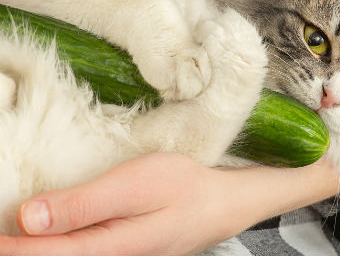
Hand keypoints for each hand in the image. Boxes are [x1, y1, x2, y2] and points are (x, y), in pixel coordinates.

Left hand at [0, 153, 339, 254]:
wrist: (222, 203)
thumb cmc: (183, 188)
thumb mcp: (134, 186)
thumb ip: (83, 204)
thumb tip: (28, 218)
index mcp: (105, 246)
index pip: (40, 253)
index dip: (8, 247)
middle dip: (22, 247)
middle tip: (1, 232)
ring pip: (69, 255)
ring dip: (38, 246)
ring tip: (16, 235)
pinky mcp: (125, 250)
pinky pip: (84, 250)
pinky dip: (60, 243)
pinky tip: (52, 234)